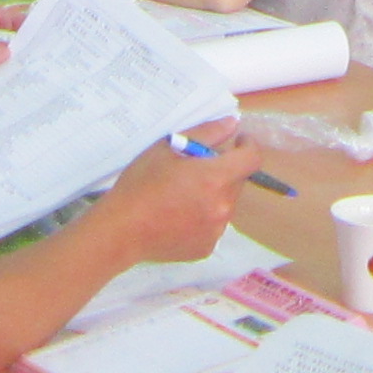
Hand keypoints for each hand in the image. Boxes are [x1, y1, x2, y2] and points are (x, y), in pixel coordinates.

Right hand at [87, 130, 261, 264]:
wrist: (121, 230)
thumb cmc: (141, 185)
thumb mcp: (168, 148)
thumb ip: (205, 134)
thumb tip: (232, 124)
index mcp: (215, 178)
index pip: (251, 159)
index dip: (248, 146)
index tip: (237, 142)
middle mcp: (223, 207)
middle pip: (236, 181)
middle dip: (223, 170)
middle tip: (194, 169)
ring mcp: (216, 231)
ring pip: (225, 204)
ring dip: (213, 194)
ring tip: (182, 195)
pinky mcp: (206, 248)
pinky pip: (213, 225)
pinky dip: (203, 217)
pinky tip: (178, 216)